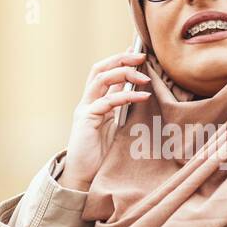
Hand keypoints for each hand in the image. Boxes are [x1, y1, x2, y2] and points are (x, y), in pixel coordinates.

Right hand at [58, 50, 150, 190]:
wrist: (82, 173)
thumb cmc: (98, 152)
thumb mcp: (113, 125)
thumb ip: (120, 107)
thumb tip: (137, 90)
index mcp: (94, 101)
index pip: (104, 72)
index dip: (119, 60)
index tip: (138, 53)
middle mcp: (87, 101)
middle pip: (100, 69)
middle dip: (121, 59)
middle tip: (142, 56)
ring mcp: (85, 109)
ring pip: (101, 80)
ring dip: (124, 74)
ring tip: (144, 77)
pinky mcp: (86, 120)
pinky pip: (107, 102)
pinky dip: (126, 96)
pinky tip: (142, 96)